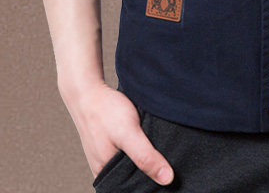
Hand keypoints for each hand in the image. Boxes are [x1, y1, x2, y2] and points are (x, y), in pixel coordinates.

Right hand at [59, 77, 174, 184]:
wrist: (88, 92)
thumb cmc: (106, 112)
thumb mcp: (129, 134)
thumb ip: (145, 157)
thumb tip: (167, 180)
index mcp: (106, 176)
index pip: (133, 191)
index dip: (151, 188)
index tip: (171, 182)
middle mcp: (106, 170)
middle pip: (134, 180)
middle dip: (151, 176)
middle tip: (173, 166)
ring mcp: (108, 158)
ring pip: (133, 167)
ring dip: (148, 162)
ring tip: (166, 155)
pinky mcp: (112, 146)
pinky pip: (130, 155)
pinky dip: (142, 151)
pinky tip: (154, 144)